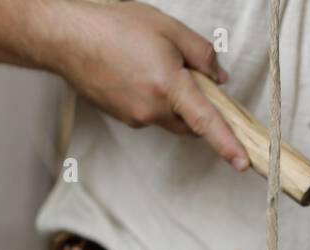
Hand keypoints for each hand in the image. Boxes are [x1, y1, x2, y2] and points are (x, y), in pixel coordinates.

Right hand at [57, 3, 247, 169]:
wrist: (66, 38)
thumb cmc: (114, 27)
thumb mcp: (167, 28)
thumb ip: (201, 54)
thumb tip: (219, 78)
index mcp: (169, 86)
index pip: (206, 121)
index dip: (227, 144)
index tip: (243, 163)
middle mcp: (153, 109)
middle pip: (191, 123)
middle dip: (197, 107)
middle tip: (187, 73)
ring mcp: (136, 117)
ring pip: (170, 118)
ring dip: (173, 100)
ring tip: (152, 65)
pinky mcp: (123, 118)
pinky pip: (150, 114)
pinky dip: (154, 99)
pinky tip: (137, 72)